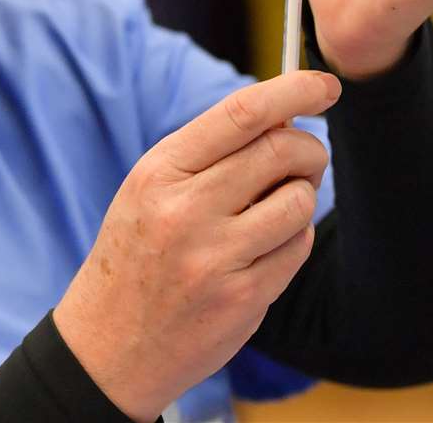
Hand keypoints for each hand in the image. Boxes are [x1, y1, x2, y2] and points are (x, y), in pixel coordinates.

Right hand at [54, 70, 339, 420]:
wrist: (108, 347)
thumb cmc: (136, 254)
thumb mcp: (150, 190)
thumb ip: (210, 152)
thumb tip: (286, 118)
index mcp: (160, 172)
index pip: (241, 114)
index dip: (293, 90)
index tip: (324, 84)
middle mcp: (186, 212)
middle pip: (281, 151)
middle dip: (308, 148)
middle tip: (304, 160)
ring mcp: (215, 259)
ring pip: (299, 201)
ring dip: (301, 197)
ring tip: (275, 209)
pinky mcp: (242, 300)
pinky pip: (297, 248)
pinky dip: (293, 239)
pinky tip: (265, 248)